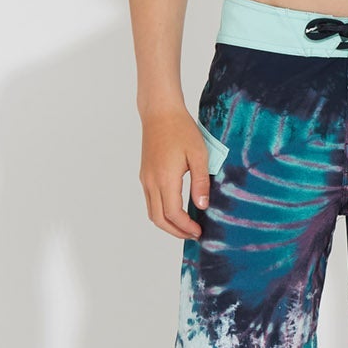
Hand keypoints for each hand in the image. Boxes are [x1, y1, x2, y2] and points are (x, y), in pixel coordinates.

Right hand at [139, 107, 210, 239]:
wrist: (160, 113)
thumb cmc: (181, 130)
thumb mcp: (199, 155)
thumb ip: (201, 182)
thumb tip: (202, 206)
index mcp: (165, 178)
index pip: (173, 214)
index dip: (186, 227)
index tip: (199, 231)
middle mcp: (151, 182)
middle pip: (158, 219)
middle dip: (175, 231)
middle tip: (192, 234)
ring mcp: (145, 179)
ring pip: (151, 212)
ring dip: (167, 223)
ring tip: (185, 226)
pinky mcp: (144, 174)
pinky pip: (150, 201)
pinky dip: (161, 212)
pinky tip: (175, 210)